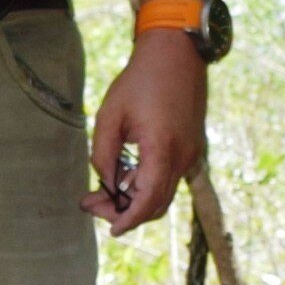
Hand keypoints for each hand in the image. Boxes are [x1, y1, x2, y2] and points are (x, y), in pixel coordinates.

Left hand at [90, 33, 206, 229]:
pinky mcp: (191, 147)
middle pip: (156, 204)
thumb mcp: (110, 116)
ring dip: (136, 199)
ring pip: (164, 193)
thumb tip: (105, 185)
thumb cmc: (140, 80)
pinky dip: (148, 184)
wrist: (176, 54)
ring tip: (103, 191)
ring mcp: (190, 153)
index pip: (147, 201)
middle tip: (93, 204)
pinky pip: (169, 177)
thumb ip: (104, 155)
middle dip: (125, 212)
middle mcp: (183, 156)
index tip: (111, 230)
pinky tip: (124, 174)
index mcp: (162, 149)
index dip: (128, 220)